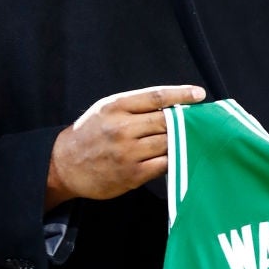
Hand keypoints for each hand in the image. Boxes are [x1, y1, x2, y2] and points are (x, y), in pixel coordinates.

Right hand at [45, 84, 205, 208]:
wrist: (64, 165)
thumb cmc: (91, 133)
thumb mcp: (106, 110)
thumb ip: (136, 106)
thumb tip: (174, 105)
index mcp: (116, 107)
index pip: (156, 96)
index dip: (181, 94)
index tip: (199, 94)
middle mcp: (122, 128)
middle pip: (166, 121)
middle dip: (187, 120)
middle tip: (205, 120)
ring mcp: (127, 153)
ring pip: (168, 143)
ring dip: (185, 140)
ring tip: (199, 138)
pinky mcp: (132, 175)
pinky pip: (164, 164)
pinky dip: (176, 159)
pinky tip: (184, 156)